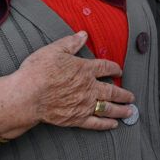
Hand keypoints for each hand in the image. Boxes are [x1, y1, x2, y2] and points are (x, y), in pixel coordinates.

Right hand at [0, 32, 135, 138]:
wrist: (27, 96)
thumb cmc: (38, 71)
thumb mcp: (55, 50)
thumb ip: (71, 43)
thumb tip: (83, 34)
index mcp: (85, 69)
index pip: (106, 67)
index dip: (114, 68)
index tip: (119, 71)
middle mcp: (89, 87)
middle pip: (112, 90)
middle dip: (124, 94)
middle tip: (132, 97)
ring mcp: (84, 104)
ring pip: (108, 107)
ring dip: (121, 110)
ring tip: (130, 111)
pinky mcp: (76, 118)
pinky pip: (95, 122)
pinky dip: (106, 124)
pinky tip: (114, 125)